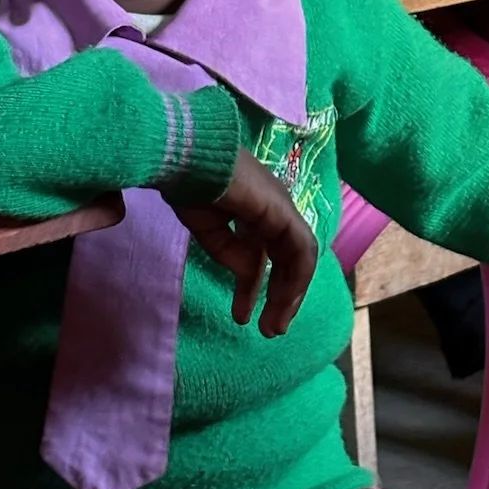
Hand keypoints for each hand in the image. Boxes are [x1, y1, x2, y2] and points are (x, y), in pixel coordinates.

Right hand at [168, 149, 316, 335]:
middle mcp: (274, 208)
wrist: (188, 159)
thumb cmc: (190, 187)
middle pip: (286, 257)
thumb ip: (230, 253)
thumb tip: (249, 275)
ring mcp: (282, 208)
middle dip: (279, 296)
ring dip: (289, 295)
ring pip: (298, 258)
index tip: (243, 315)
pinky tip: (281, 303)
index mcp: (253, 207)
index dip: (255, 285)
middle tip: (269, 330)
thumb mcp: (209, 230)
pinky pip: (300, 251)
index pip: (265, 250)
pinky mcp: (284, 212)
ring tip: (274, 327)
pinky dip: (295, 280)